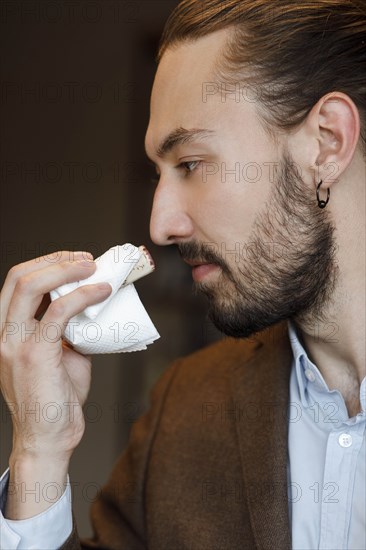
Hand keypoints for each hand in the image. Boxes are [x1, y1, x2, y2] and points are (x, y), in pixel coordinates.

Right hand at [0, 251, 111, 461]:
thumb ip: (67, 328)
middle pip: (19, 276)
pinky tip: (103, 293)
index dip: (45, 263)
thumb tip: (92, 304)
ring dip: (67, 269)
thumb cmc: (55, 397)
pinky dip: (84, 295)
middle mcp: (3, 333)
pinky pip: (59, 311)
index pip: (16, 282)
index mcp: (6, 330)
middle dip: (55, 260)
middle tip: (86, 260)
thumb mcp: (59, 353)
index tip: (74, 260)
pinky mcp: (35, 353)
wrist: (49, 437)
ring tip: (94, 269)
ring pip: (32, 286)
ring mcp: (15, 342)